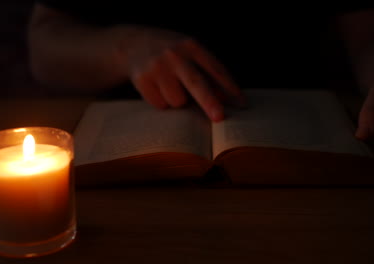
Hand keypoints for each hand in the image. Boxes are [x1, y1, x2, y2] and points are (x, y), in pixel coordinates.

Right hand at [118, 27, 245, 121]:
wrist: (132, 43)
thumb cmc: (171, 54)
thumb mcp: (189, 53)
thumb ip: (207, 72)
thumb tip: (226, 99)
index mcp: (191, 46)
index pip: (215, 69)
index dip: (230, 87)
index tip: (242, 103)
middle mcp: (174, 54)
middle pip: (195, 83)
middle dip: (209, 102)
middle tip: (220, 117)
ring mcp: (156, 67)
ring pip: (178, 101)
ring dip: (179, 101)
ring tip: (170, 86)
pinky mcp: (142, 79)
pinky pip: (161, 105)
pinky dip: (162, 102)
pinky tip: (156, 88)